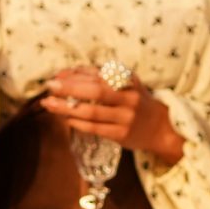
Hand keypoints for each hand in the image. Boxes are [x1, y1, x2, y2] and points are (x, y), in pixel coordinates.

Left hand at [44, 67, 184, 167]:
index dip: (76, 74)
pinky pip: (95, 128)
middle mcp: (129, 97)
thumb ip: (98, 76)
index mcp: (128, 80)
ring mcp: (126, 117)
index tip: (57, 75)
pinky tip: (65, 118)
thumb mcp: (124, 83)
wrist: (160, 127)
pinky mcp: (121, 135)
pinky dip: (77, 123)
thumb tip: (66, 73)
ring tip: (49, 104)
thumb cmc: (134, 100)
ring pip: (92, 112)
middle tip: (50, 86)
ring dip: (67, 108)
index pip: (98, 74)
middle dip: (70, 88)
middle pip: (96, 91)